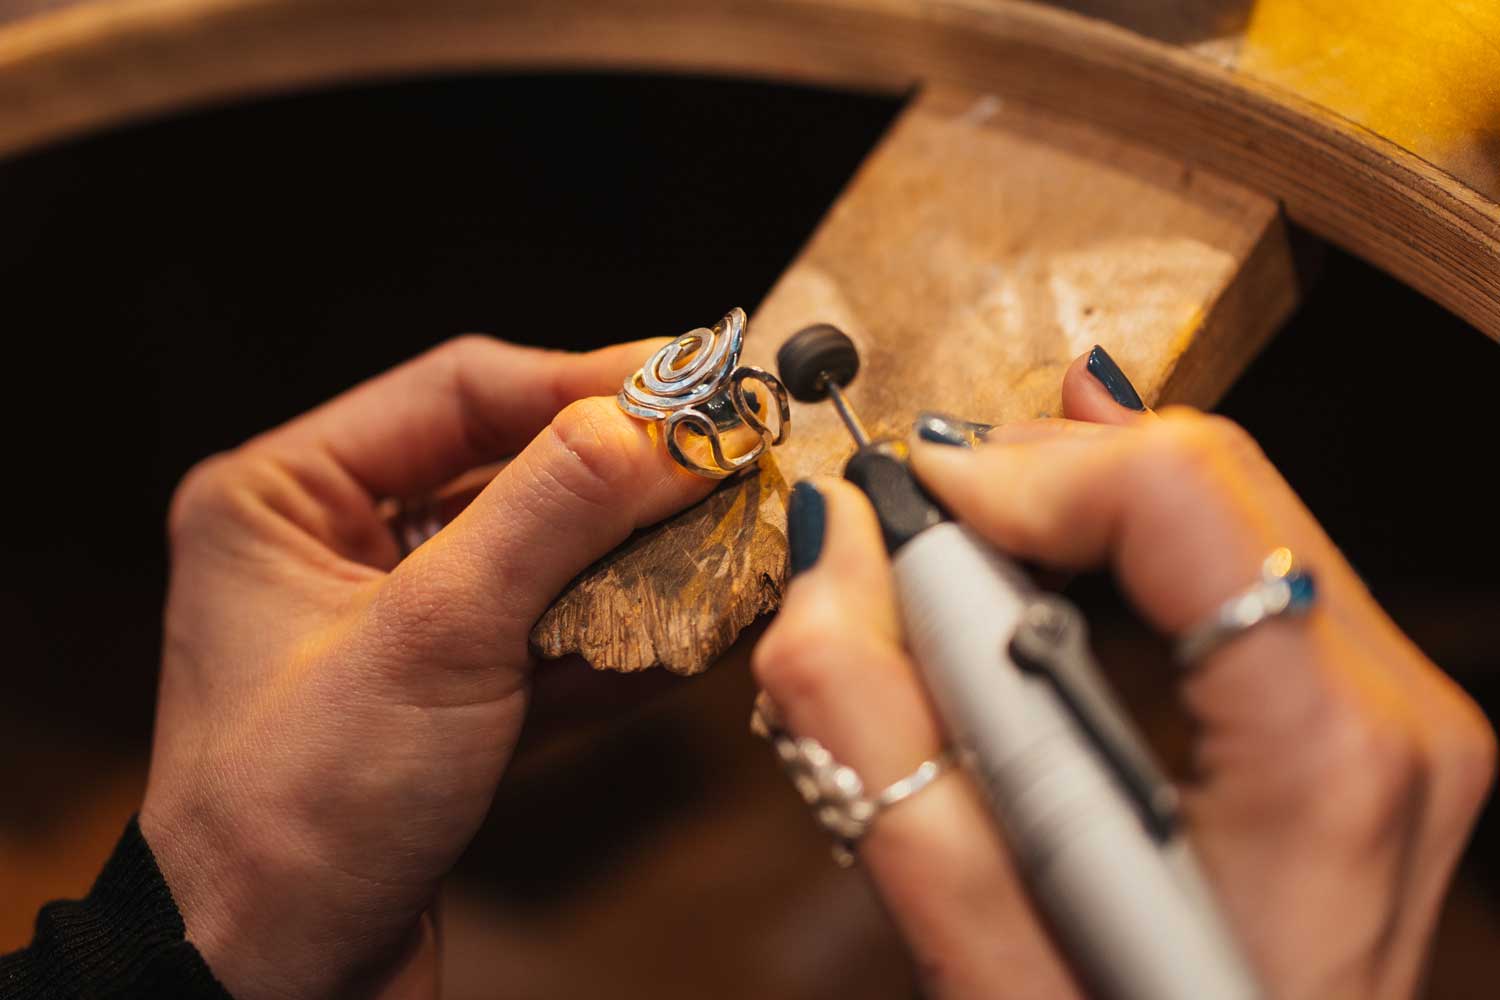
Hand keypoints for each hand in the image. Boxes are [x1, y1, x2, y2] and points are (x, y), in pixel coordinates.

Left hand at [139, 335, 709, 998]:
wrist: (274, 990)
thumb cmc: (296, 813)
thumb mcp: (433, 637)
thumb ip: (553, 511)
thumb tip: (666, 422)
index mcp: (286, 495)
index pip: (462, 391)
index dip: (587, 379)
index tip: (699, 385)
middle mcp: (336, 545)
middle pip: (512, 469)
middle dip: (625, 480)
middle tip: (732, 465)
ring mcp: (397, 626)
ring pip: (544, 558)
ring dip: (637, 560)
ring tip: (735, 546)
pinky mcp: (449, 699)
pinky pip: (549, 639)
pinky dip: (619, 638)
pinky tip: (695, 632)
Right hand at [751, 350, 1495, 998]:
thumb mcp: (980, 955)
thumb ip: (876, 739)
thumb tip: (829, 541)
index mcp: (1321, 767)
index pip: (1178, 497)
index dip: (1018, 473)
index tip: (907, 503)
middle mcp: (1396, 719)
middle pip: (1205, 480)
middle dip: (1035, 481)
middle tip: (914, 532)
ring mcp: (1399, 716)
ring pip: (1224, 507)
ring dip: (1076, 511)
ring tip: (965, 551)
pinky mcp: (1367, 721)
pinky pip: (1247, 564)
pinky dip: (1134, 542)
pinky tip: (1067, 533)